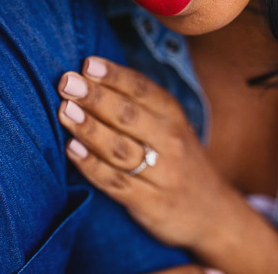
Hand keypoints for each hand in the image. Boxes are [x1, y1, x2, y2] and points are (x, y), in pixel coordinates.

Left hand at [57, 56, 243, 248]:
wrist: (212, 213)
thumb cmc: (175, 157)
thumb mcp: (168, 124)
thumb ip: (134, 101)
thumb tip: (87, 72)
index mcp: (172, 115)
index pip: (142, 89)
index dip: (114, 75)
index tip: (87, 64)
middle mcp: (169, 141)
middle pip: (128, 116)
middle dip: (95, 97)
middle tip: (67, 82)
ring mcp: (160, 173)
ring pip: (119, 148)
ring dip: (89, 128)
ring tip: (65, 111)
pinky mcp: (149, 202)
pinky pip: (115, 181)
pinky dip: (91, 165)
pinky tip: (72, 149)